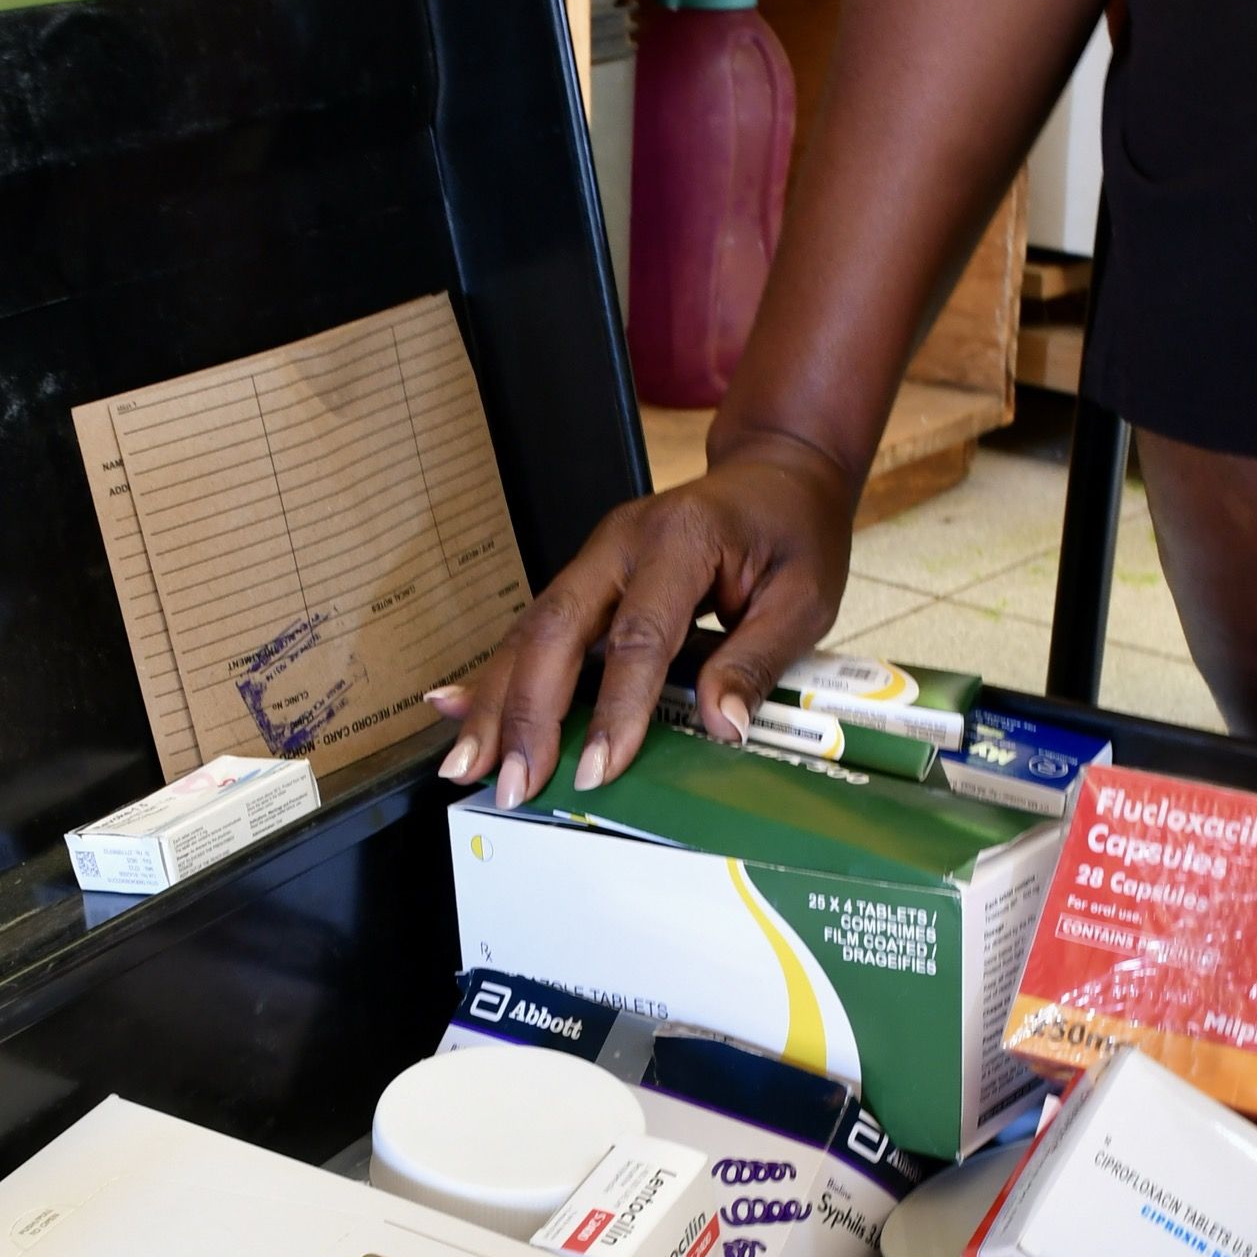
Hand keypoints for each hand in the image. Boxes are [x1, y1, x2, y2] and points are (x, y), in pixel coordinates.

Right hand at [432, 432, 855, 803]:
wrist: (775, 476)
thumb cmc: (793, 534)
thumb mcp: (804, 597)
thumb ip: (757, 660)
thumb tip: (720, 726)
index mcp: (682, 539)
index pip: (638, 635)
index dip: (614, 709)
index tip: (598, 769)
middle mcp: (622, 542)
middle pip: (557, 629)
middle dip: (527, 713)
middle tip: (512, 781)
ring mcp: (594, 557)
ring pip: (530, 631)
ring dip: (495, 702)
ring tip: (466, 764)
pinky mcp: (584, 578)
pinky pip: (532, 628)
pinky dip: (495, 674)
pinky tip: (453, 707)